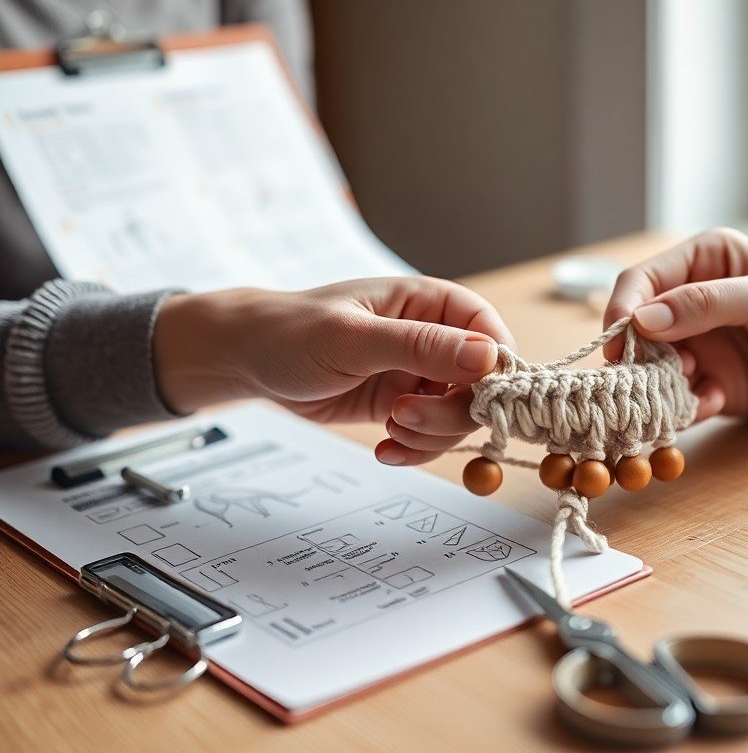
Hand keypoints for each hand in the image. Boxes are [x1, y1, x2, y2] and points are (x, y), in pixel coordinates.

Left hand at [153, 276, 512, 463]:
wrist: (248, 359)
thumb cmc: (292, 332)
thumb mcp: (356, 338)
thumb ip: (421, 347)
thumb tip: (487, 357)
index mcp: (434, 303)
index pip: (493, 336)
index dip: (494, 372)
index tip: (476, 401)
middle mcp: (436, 338)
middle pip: (482, 386)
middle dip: (451, 413)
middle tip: (404, 418)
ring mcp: (422, 375)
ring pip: (460, 417)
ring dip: (431, 435)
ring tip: (391, 431)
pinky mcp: (404, 404)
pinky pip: (432, 436)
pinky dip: (415, 449)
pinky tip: (387, 449)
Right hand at [604, 229, 747, 419]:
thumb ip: (710, 303)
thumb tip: (644, 318)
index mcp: (704, 261)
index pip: (643, 280)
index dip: (622, 309)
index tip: (618, 342)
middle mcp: (690, 301)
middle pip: (636, 328)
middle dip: (638, 355)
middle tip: (652, 377)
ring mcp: (697, 343)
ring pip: (651, 367)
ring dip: (660, 385)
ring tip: (695, 388)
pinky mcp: (707, 382)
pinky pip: (676, 398)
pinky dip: (684, 406)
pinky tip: (715, 402)